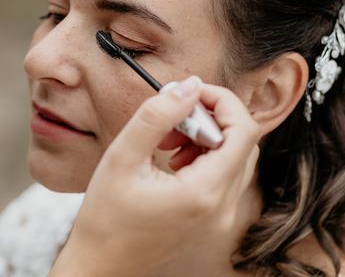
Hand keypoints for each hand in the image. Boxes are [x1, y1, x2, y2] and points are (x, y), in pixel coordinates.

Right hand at [51, 77, 260, 276]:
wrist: (100, 267)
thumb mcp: (122, 157)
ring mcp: (222, 219)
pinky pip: (225, 178)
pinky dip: (204, 159)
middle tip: (171, 120)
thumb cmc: (105, 218)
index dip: (221, 101)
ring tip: (166, 141)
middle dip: (209, 119)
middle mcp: (224, 208)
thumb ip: (156, 116)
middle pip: (242, 142)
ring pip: (235, 159)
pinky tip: (171, 162)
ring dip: (206, 138)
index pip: (244, 130)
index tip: (189, 93)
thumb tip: (190, 85)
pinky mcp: (214, 222)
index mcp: (205, 192)